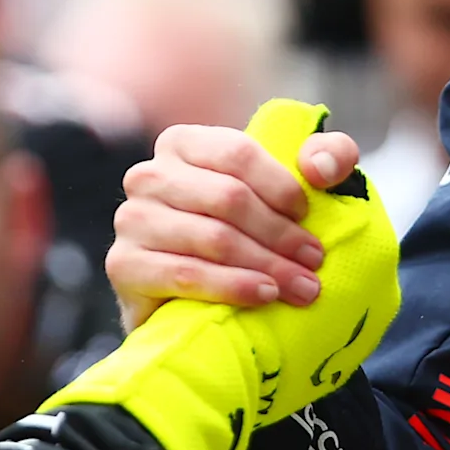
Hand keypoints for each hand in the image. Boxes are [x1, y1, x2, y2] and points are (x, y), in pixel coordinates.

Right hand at [106, 120, 363, 326]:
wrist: (194, 304)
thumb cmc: (246, 236)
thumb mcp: (291, 191)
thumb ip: (326, 159)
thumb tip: (323, 166)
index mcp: (183, 144)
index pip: (237, 153)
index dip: (281, 186)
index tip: (310, 217)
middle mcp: (148, 176)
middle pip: (228, 198)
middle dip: (280, 234)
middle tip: (314, 263)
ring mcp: (131, 220)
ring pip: (212, 238)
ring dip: (266, 264)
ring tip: (302, 287)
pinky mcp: (123, 265)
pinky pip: (186, 274)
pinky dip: (232, 286)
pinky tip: (263, 296)